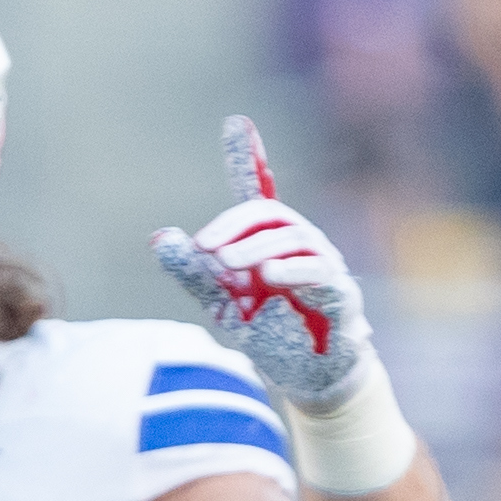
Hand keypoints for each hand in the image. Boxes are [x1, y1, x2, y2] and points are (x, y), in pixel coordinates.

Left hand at [152, 116, 375, 412]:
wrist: (308, 378)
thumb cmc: (271, 333)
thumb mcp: (221, 302)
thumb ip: (193, 273)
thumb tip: (159, 239)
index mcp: (269, 240)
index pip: (257, 193)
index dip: (248, 158)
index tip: (238, 122)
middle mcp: (301, 244)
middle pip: (270, 215)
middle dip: (235, 226)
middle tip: (204, 249)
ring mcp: (325, 266)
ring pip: (294, 240)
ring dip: (257, 249)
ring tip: (228, 265)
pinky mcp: (341, 296)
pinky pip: (322, 274)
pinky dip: (295, 272)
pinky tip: (269, 278)